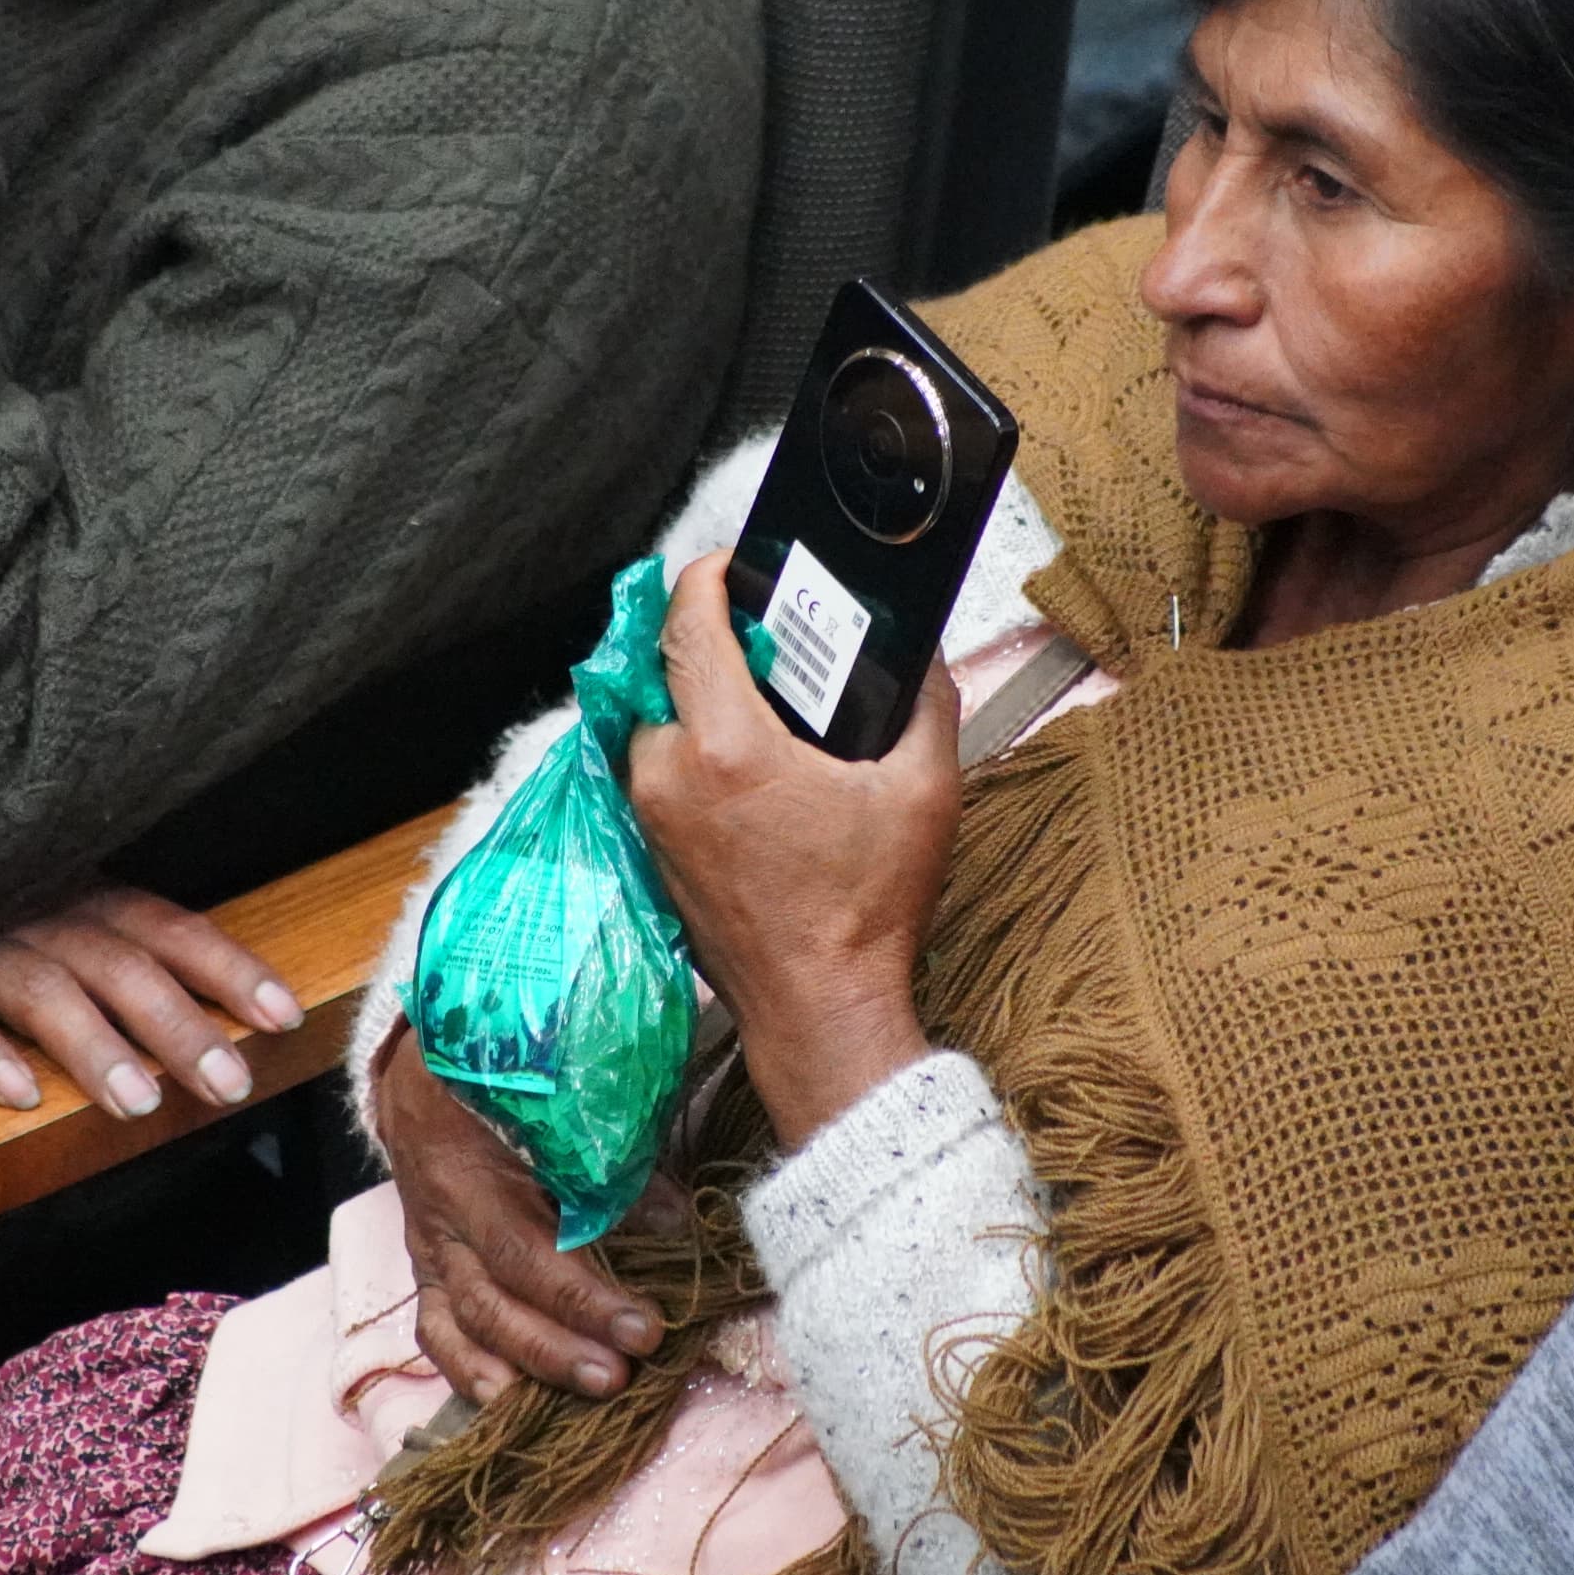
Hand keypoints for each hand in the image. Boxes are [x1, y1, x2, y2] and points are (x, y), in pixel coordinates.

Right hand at [0, 881, 299, 1119]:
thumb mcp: (61, 938)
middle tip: (229, 1084)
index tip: (283, 1017)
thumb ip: (127, 973)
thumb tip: (229, 1037)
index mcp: (82, 898)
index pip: (168, 927)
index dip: (226, 968)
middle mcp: (33, 911)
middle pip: (118, 963)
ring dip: (94, 1046)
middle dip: (178, 1025)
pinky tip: (18, 1096)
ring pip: (40, 989)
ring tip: (138, 1103)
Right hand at [375, 1029, 665, 1403]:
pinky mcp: (426, 1272)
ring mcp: (429, 1249)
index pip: (527, 1250)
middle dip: (562, 1344)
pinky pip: (437, 1331)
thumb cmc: (505, 1086)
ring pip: (467, 1321)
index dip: (585, 1297)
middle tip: (624, 1371)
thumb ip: (610, 1166)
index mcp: (469, 1168)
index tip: (647, 1328)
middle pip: (496, 1297)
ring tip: (588, 1392)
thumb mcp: (552, 1108)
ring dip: (529, 1363)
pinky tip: (507, 1402)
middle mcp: (441, 1218)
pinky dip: (469, 1371)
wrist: (423, 1075)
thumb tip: (676, 1225)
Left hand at [625, 551, 959, 1146]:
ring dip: (694, 695)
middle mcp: (668, 775)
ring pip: (652, 719)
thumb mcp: (923, 793)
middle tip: (765, 638)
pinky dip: (686, 746)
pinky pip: (652, 769)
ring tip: (760, 699)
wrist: (820, 1008)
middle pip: (662, 666)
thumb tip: (923, 657)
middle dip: (707, 638)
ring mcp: (649, 816)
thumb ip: (925, 704)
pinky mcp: (648, 848)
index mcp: (725, 748)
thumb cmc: (864, 912)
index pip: (687, 625)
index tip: (730, 566)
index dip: (705, 578)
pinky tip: (743, 761)